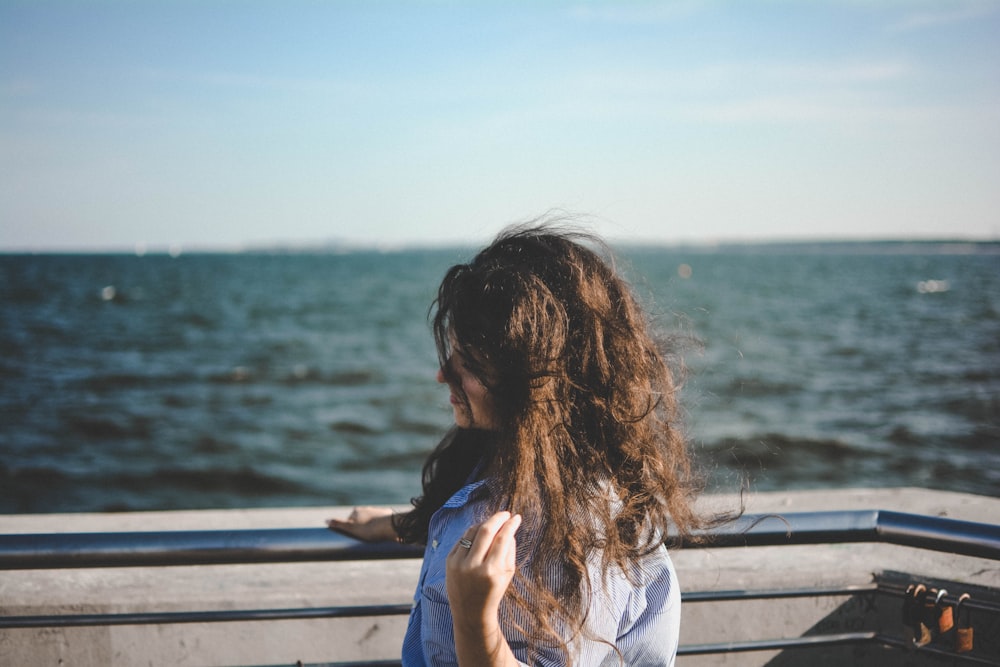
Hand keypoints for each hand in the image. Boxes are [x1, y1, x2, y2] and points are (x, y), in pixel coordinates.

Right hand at [326, 506, 398, 541]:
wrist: (391, 527)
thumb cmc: (370, 529)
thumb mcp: (351, 528)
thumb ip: (339, 524)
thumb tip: (326, 520)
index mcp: (356, 511)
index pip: (349, 521)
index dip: (350, 531)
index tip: (354, 538)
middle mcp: (366, 509)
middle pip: (360, 522)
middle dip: (361, 530)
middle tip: (364, 541)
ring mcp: (377, 511)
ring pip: (371, 522)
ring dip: (371, 530)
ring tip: (373, 540)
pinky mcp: (387, 516)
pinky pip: (381, 524)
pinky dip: (381, 529)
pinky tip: (382, 537)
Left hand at [446, 511, 521, 629]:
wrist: (470, 612)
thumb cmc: (493, 591)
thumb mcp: (507, 573)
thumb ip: (509, 549)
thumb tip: (509, 527)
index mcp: (492, 571)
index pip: (502, 539)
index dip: (510, 525)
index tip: (516, 517)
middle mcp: (474, 566)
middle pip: (486, 530)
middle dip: (497, 518)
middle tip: (505, 514)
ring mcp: (459, 563)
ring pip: (472, 531)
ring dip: (484, 523)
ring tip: (493, 523)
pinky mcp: (449, 562)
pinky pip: (463, 539)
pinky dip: (472, 533)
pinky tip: (480, 532)